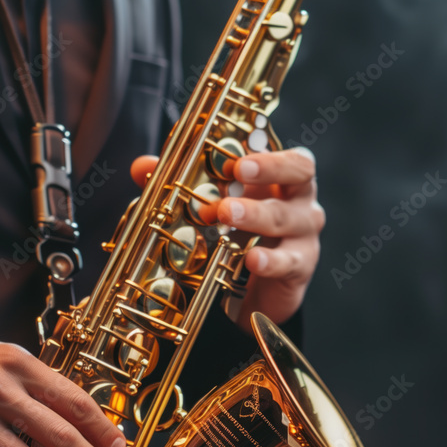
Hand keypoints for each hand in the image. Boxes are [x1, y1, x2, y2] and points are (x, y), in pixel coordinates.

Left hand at [130, 146, 323, 330]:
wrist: (256, 292)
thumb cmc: (240, 236)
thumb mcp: (215, 207)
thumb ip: (182, 183)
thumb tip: (142, 166)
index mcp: (282, 180)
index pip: (290, 156)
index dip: (269, 154)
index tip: (238, 157)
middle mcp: (300, 202)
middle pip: (299, 175)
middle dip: (268, 170)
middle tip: (239, 172)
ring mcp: (304, 235)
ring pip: (286, 218)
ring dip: (255, 214)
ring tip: (226, 213)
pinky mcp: (300, 267)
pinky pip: (288, 262)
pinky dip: (269, 260)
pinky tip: (251, 259)